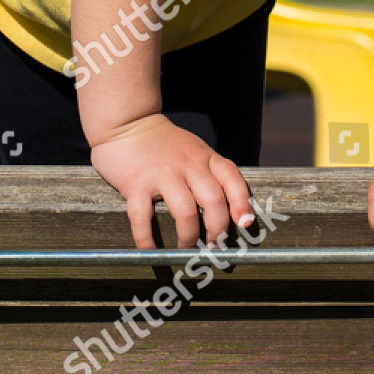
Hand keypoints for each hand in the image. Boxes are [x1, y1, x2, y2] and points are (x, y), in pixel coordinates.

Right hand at [89, 113, 255, 249]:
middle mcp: (188, 164)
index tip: (246, 224)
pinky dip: (147, 240)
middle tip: (214, 247)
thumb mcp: (194, 150)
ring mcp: (162, 174)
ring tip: (186, 249)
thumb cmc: (164, 143)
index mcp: (205, 157)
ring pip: (185, 213)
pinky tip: (151, 251)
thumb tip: (227, 208)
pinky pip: (143, 218)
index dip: (242, 202)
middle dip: (217, 230)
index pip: (232, 178)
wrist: (127, 122)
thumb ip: (208, 172)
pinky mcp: (135, 184)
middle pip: (213, 201)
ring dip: (188, 238)